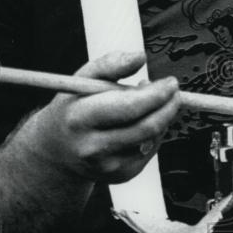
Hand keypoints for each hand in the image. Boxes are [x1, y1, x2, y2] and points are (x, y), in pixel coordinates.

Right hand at [27, 51, 180, 183]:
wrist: (57, 150)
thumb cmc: (74, 107)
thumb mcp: (81, 80)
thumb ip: (109, 64)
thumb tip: (140, 57)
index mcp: (80, 118)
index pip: (129, 107)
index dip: (156, 94)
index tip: (170, 82)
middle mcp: (92, 147)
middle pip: (147, 127)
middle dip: (168, 106)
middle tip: (175, 91)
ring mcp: (108, 166)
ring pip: (152, 138)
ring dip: (162, 117)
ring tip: (151, 103)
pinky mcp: (121, 175)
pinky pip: (150, 150)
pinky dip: (154, 132)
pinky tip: (141, 122)